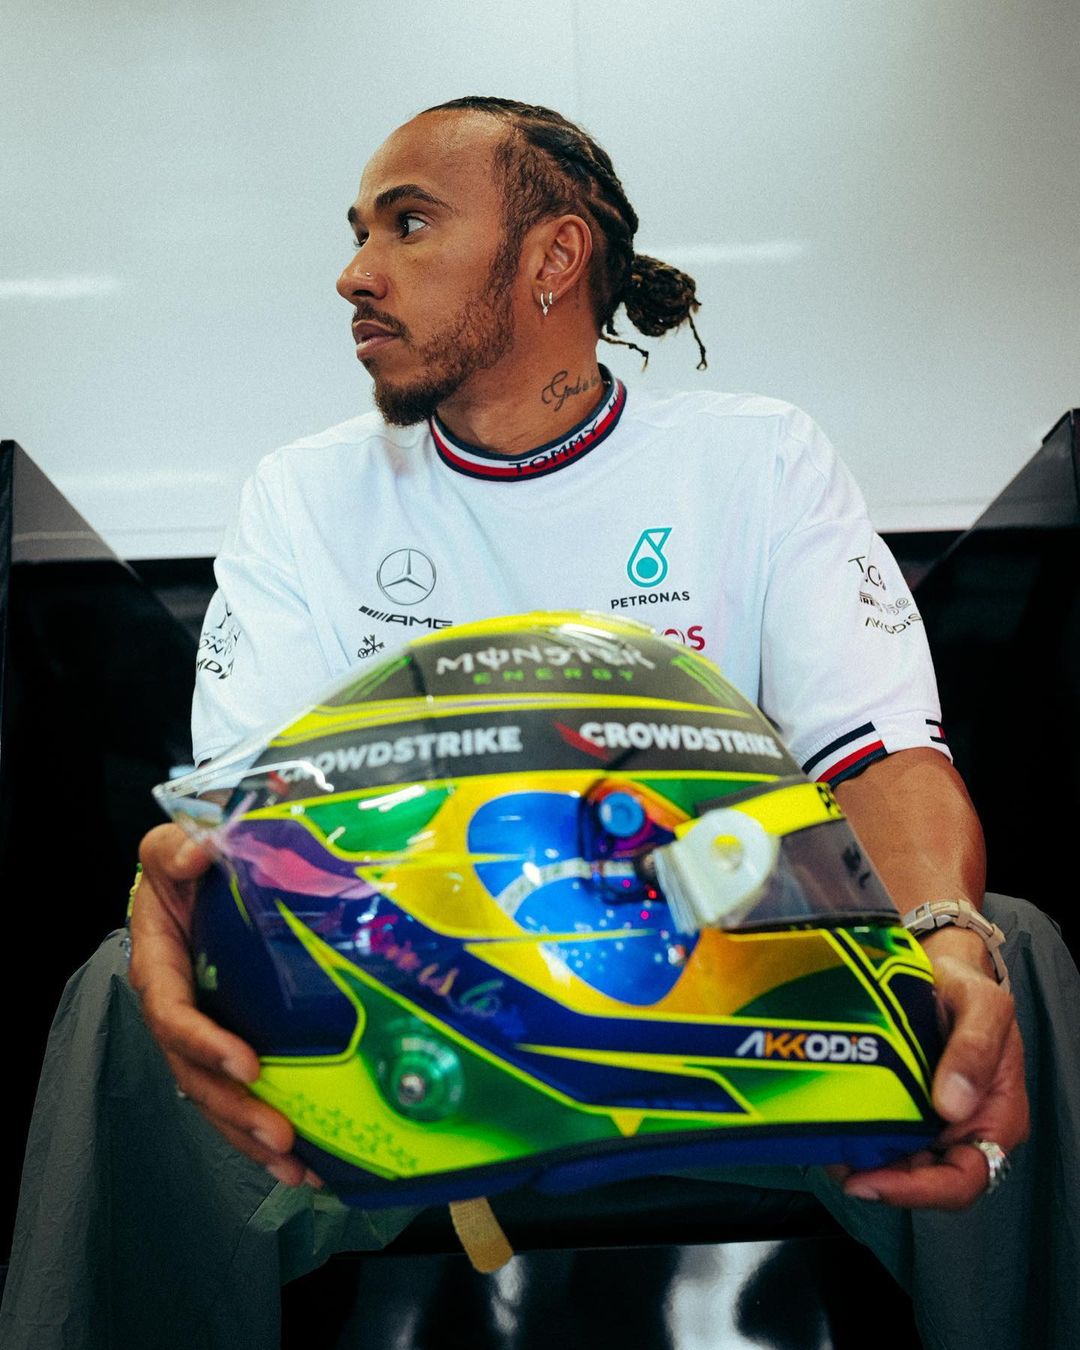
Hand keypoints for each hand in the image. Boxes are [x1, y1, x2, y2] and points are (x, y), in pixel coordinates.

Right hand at [129, 823, 317, 1187]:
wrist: (193, 879)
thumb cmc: (180, 867)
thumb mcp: (168, 849)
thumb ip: (175, 849)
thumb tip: (198, 854)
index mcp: (158, 967)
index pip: (173, 1016)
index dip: (204, 1045)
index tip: (248, 1065)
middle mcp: (175, 1011)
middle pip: (196, 1076)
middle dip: (235, 1113)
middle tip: (280, 1138)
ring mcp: (202, 1034)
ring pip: (217, 1098)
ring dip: (253, 1137)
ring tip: (297, 1168)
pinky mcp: (229, 1044)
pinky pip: (242, 1094)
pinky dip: (267, 1129)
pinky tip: (307, 1160)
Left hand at [837, 926, 1027, 1208]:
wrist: (938, 964)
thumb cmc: (967, 986)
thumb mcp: (983, 1005)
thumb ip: (975, 1049)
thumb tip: (953, 1106)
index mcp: (994, 1118)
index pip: (962, 1180)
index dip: (918, 1191)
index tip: (871, 1181)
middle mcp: (962, 1129)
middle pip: (923, 1179)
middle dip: (880, 1179)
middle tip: (835, 1164)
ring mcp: (930, 1120)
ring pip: (897, 1161)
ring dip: (861, 1161)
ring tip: (825, 1144)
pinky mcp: (902, 1104)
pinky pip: (880, 1134)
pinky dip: (855, 1135)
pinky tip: (829, 1123)